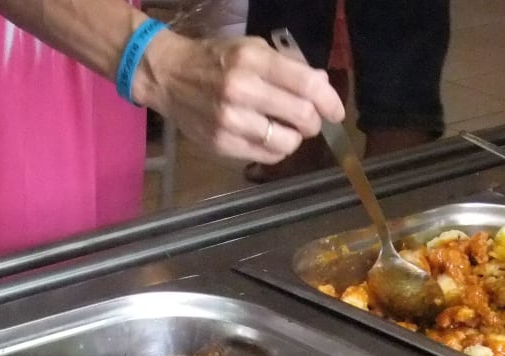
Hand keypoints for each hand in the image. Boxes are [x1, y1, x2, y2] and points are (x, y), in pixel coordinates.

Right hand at [133, 33, 344, 163]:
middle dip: (313, 122)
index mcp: (253, 60)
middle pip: (302, 116)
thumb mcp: (251, 49)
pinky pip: (267, 156)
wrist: (169, 76)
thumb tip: (321, 84)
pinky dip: (276, 149)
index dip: (329, 101)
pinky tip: (269, 137)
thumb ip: (287, 67)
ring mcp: (230, 120)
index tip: (335, 111)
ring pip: (287, 142)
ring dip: (295, 138)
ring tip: (286, 129)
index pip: (307, 85)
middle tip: (308, 120)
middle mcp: (242, 90)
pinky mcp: (222, 143)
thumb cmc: (215, 59)